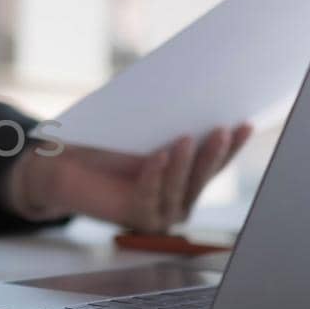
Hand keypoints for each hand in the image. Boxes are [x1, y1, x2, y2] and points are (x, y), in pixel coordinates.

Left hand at [5, 125, 252, 232]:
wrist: (64, 165)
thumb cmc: (105, 143)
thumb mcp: (143, 130)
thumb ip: (170, 121)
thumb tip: (198, 90)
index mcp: (186, 179)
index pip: (215, 163)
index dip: (232, 145)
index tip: (245, 123)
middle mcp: (179, 201)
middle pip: (203, 177)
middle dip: (214, 153)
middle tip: (222, 129)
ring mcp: (161, 213)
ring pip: (179, 188)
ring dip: (184, 163)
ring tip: (185, 137)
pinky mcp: (138, 219)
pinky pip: (150, 195)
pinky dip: (155, 175)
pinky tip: (158, 157)